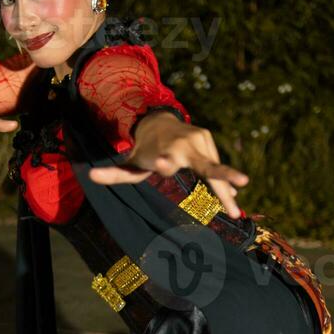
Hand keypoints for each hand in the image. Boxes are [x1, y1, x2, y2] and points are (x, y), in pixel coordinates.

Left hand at [88, 112, 248, 218]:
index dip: (165, 163)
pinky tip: (233, 201)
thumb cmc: (143, 151)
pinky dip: (223, 184)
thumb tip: (90, 176)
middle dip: (223, 173)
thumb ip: (115, 173)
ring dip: (226, 191)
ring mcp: (198, 140)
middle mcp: (183, 145)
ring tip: (235, 211)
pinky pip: (215, 166)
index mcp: (163, 153)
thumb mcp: (130, 163)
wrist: (158, 122)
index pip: (165, 160)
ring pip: (214, 171)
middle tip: (243, 181)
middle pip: (206, 164)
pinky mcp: (207, 139)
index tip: (166, 164)